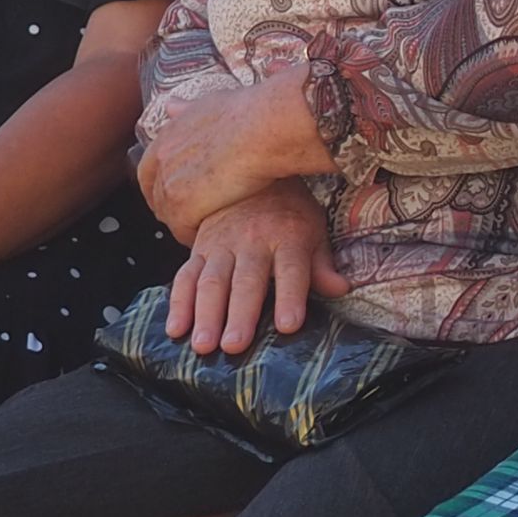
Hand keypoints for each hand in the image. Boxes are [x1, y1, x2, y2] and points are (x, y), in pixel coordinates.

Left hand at [138, 77, 325, 243]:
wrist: (265, 127)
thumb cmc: (250, 112)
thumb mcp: (212, 103)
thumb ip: (188, 110)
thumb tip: (172, 106)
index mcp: (168, 135)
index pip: (151, 170)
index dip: (165, 185)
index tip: (182, 193)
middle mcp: (162, 159)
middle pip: (156, 196)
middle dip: (172, 207)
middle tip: (195, 213)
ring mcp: (169, 184)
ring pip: (169, 215)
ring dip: (185, 222)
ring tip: (207, 227)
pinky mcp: (182, 207)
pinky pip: (182, 230)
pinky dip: (194, 235)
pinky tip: (212, 234)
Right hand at [167, 180, 347, 355]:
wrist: (250, 170)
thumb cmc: (288, 211)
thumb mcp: (313, 230)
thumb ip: (322, 264)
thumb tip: (342, 288)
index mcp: (288, 237)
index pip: (292, 270)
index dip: (290, 297)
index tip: (288, 325)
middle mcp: (253, 241)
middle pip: (247, 280)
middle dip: (240, 314)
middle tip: (234, 346)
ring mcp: (222, 245)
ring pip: (212, 281)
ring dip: (206, 314)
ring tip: (204, 346)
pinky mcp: (198, 248)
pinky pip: (185, 276)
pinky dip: (178, 303)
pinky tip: (175, 329)